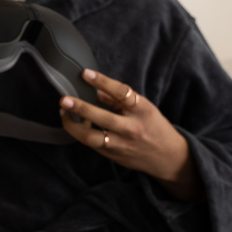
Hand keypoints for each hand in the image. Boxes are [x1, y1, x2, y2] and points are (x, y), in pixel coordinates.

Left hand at [59, 69, 203, 201]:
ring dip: (73, 125)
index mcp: (143, 110)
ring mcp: (122, 144)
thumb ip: (118, 98)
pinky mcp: (113, 156)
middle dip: (81, 108)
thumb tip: (95, 87)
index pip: (122, 93)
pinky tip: (73, 124)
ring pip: (92, 138)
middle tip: (64, 99)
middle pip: (103, 118)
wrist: (168, 157)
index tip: (85, 74)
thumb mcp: (143, 108)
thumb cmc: (154, 127)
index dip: (103, 82)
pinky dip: (80, 133)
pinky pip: (92, 144)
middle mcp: (132, 128)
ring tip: (63, 113)